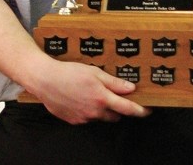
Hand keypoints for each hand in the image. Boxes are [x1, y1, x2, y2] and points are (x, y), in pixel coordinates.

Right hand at [30, 58, 150, 124]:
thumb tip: (131, 88)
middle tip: (111, 95)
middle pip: (115, 115)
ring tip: (89, 93)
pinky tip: (78, 98)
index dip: (140, 110)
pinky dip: (87, 110)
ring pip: (100, 117)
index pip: (128, 108)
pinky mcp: (74, 121)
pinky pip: (86, 118)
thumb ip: (113, 82)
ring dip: (100, 108)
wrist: (45, 80)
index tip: (148, 110)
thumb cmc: (68, 72)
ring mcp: (84, 118)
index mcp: (102, 98)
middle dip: (117, 108)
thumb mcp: (93, 72)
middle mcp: (95, 111)